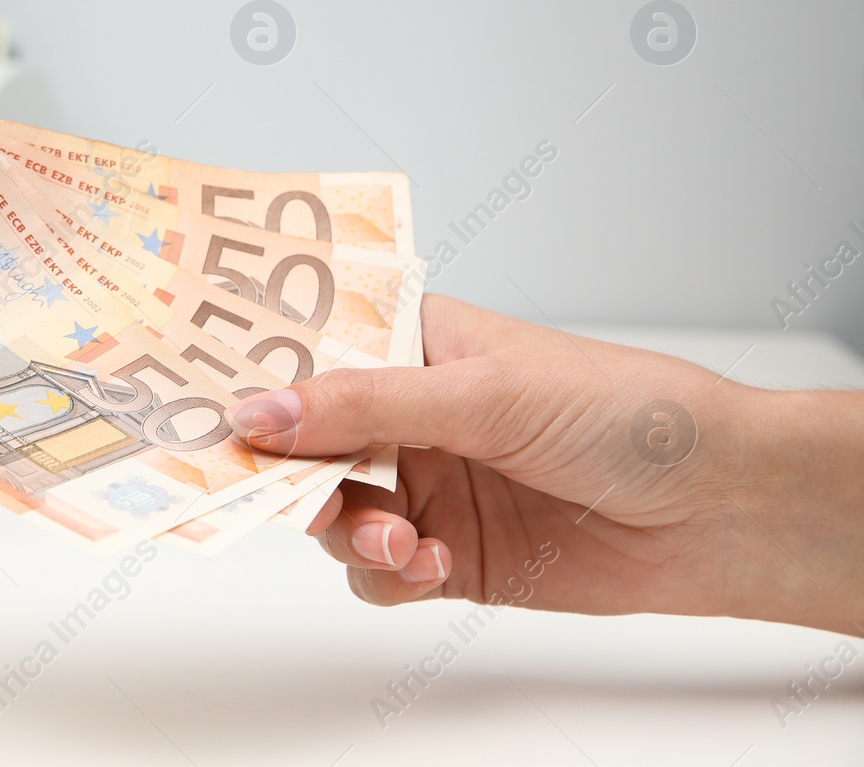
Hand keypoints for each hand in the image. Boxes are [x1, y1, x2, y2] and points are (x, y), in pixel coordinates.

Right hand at [226, 296, 863, 632]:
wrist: (717, 508)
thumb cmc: (624, 411)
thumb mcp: (483, 391)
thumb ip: (364, 404)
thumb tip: (258, 413)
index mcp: (412, 342)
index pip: (306, 351)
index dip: (252, 376)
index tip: (202, 407)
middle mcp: (408, 411)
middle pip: (303, 442)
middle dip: (287, 472)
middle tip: (280, 492)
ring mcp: (423, 483)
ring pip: (330, 514)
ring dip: (347, 532)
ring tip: (398, 539)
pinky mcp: (446, 552)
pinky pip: (376, 573)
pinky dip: (388, 577)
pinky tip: (429, 565)